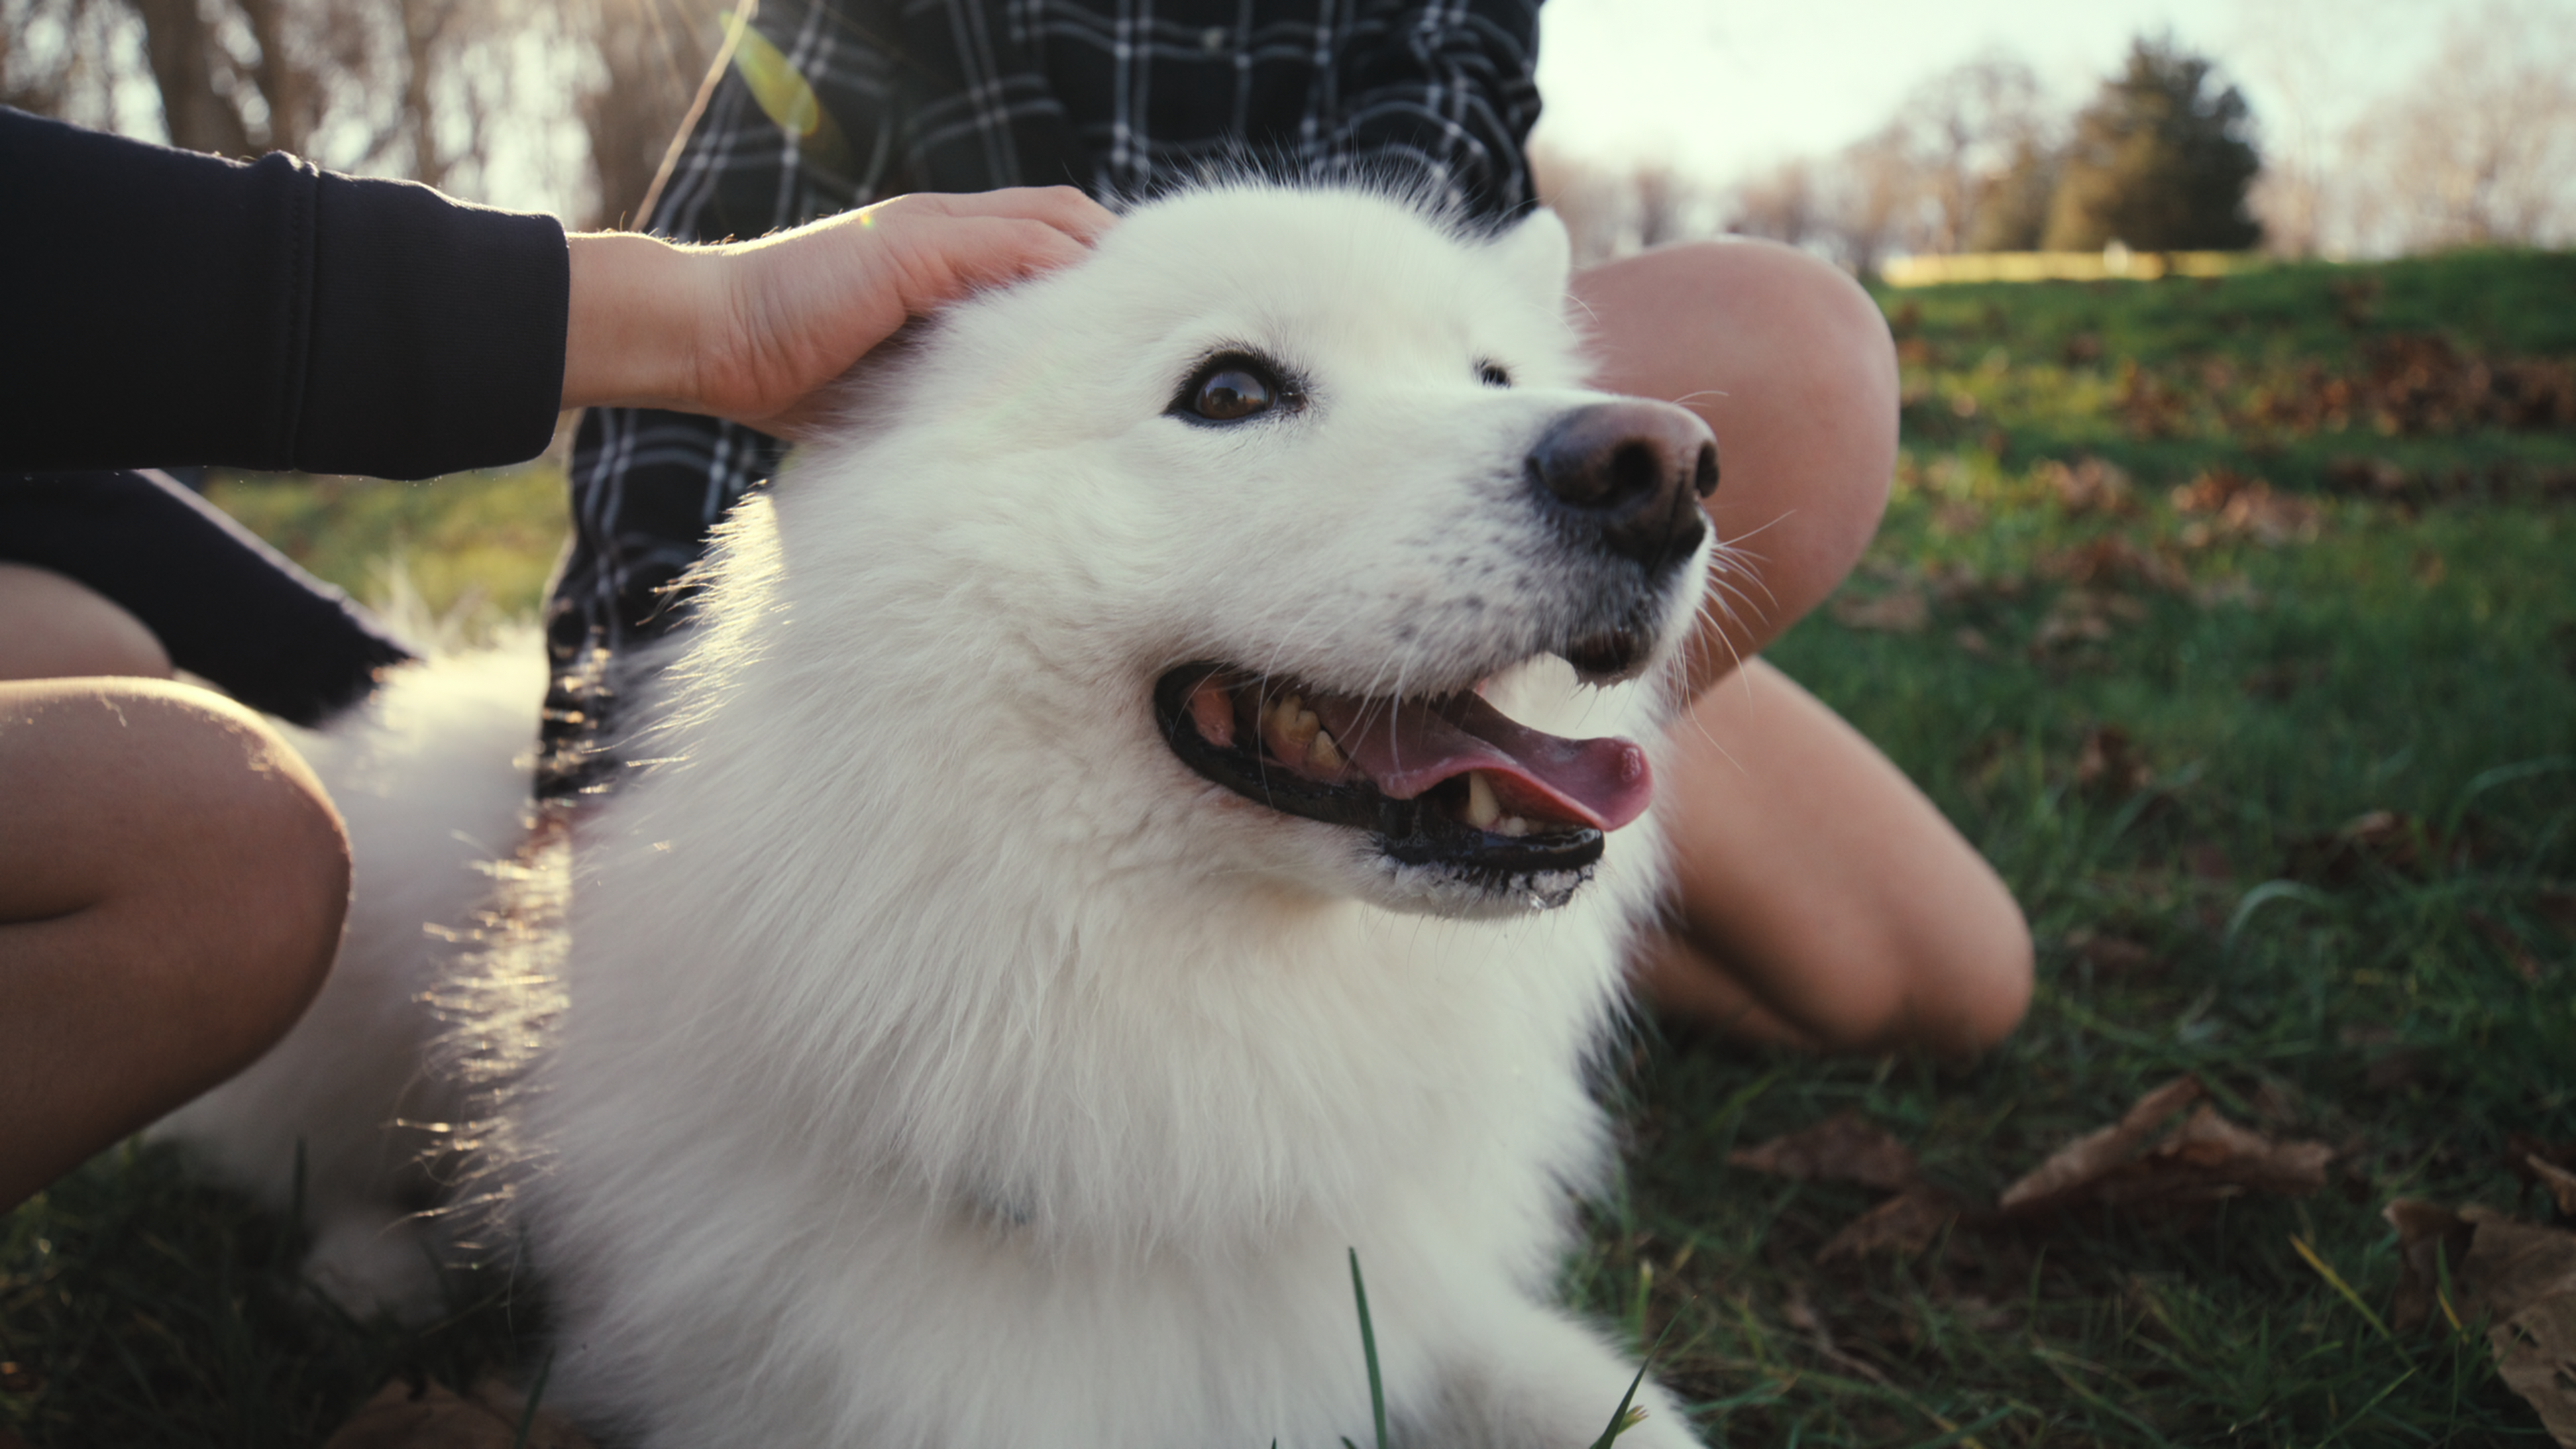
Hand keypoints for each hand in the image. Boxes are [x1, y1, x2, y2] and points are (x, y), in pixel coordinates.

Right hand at [561, 187, 1116, 437]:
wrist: (711, 342)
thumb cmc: (785, 373)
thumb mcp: (889, 374)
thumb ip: (946, 375)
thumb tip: (1008, 425)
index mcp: (934, 249)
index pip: (1041, 235)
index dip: (1093, 266)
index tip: (1138, 320)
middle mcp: (938, 226)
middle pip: (1060, 217)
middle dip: (1116, 259)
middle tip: (1167, 315)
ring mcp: (924, 231)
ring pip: (1046, 224)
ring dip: (1101, 262)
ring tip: (1149, 314)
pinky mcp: (910, 249)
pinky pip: (1007, 248)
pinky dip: (1055, 268)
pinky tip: (1094, 308)